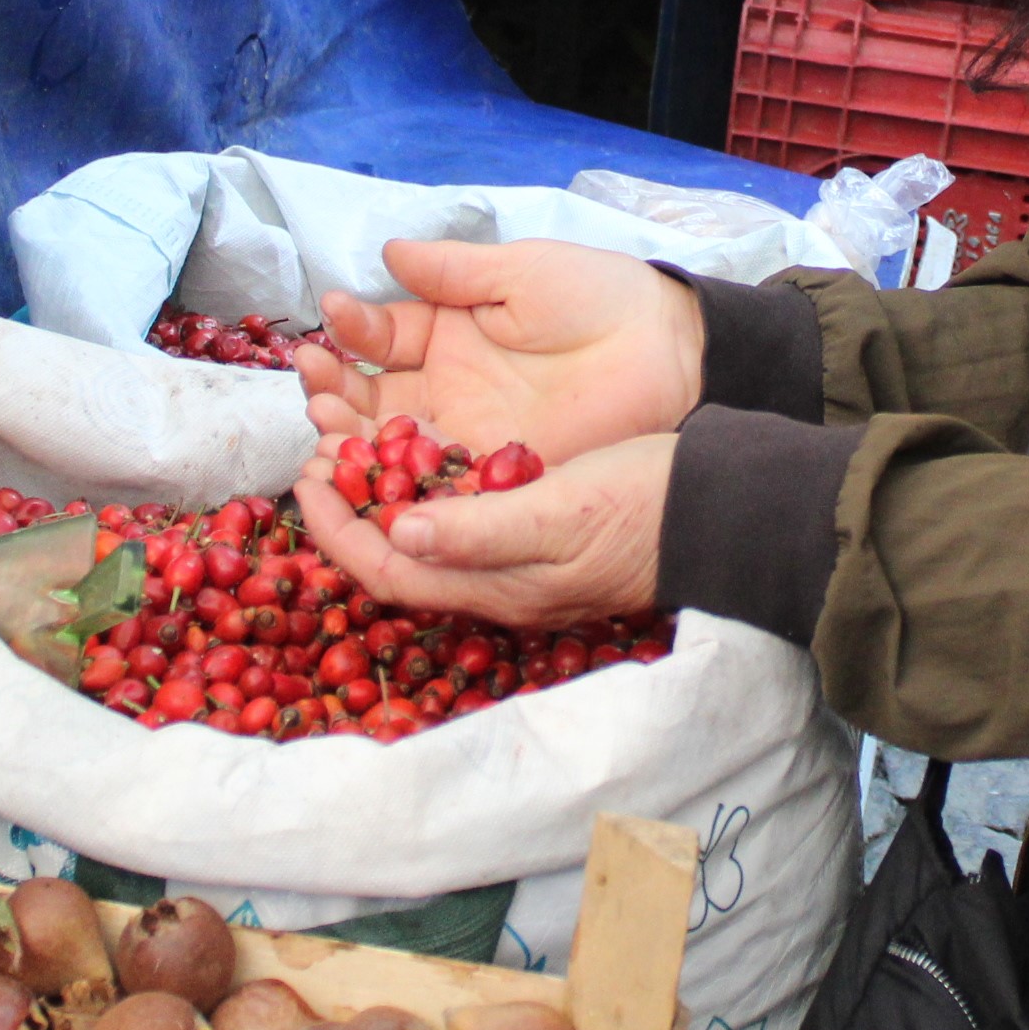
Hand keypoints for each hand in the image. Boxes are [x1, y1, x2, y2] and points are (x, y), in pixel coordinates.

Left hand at [293, 431, 670, 630]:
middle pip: (399, 558)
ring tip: (358, 443)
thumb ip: (479, 528)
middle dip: (353, 510)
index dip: (339, 530)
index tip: (309, 475)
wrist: (719, 506)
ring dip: (385, 496)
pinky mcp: (540, 533)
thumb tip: (401, 533)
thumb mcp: (559, 511)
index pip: (388, 571)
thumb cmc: (644, 506)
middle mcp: (497, 582)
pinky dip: (428, 486)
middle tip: (321, 451)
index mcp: (495, 586)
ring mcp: (519, 561)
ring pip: (426, 537)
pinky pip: (461, 518)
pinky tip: (424, 451)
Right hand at [295, 237, 705, 462]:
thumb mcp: (520, 272)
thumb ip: (453, 271)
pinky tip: (367, 473)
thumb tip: (390, 251)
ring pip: (390, 443)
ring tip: (323, 423)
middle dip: (335, 388)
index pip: (380, 336)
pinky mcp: (494, 475)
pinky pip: (437, 486)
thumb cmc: (599, 296)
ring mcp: (467, 433)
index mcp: (447, 332)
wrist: (668, 348)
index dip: (352, 329)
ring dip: (351, 435)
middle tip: (313, 380)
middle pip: (371, 397)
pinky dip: (399, 483)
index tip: (332, 315)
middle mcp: (446, 387)